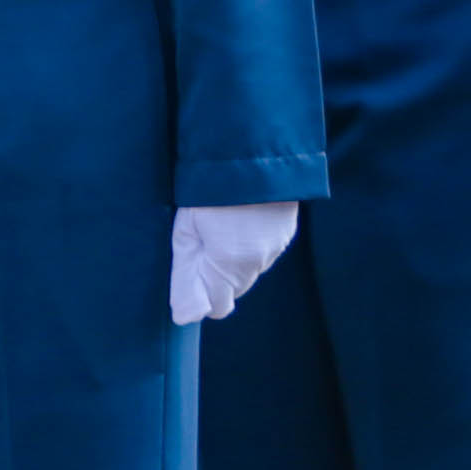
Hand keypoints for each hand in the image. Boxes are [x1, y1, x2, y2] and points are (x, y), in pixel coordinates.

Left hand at [170, 202, 299, 324]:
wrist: (250, 151)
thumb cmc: (206, 190)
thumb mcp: (185, 232)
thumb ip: (186, 280)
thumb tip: (184, 318)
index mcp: (228, 265)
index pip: (218, 307)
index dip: (201, 296)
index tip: (190, 274)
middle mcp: (255, 263)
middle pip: (234, 288)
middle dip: (218, 275)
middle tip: (203, 241)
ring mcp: (275, 248)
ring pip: (250, 270)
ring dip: (235, 258)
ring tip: (223, 225)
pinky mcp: (286, 234)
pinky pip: (265, 253)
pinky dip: (252, 244)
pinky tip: (242, 219)